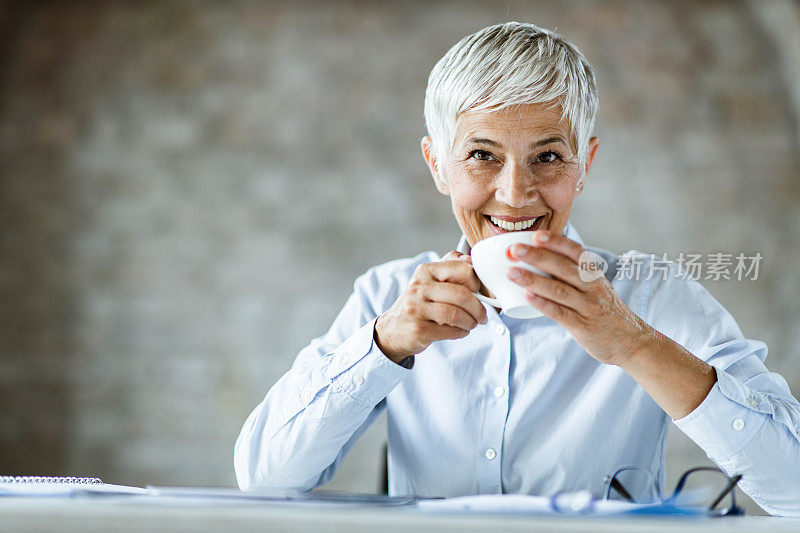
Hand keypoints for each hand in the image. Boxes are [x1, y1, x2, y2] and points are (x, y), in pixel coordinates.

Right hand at [375, 251, 487, 361]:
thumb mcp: (431, 281)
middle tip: (482, 316)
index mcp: (426, 271)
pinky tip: (460, 331)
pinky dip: (461, 332)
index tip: (479, 293)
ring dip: (471, 322)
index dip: (477, 283)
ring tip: (472, 324)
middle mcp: (418, 287)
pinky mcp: (417, 329)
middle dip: (478, 308)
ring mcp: (416, 308)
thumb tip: (471, 260)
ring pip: (456, 314)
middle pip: (461, 294)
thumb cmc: (419, 304)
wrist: (393, 329)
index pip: (463, 269)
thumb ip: (451, 267)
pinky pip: (449, 331)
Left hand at [506, 230, 654, 365]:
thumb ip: (572, 275)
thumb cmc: (605, 311)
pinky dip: (543, 304)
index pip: (575, 252)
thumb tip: (537, 259)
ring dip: (533, 279)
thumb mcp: (594, 287)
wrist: (631, 341)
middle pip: (563, 268)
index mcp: (593, 274)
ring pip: (559, 290)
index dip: (556, 242)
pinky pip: (561, 313)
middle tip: (514, 250)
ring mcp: (588, 307)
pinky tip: (527, 296)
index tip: (537, 235)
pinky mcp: (583, 326)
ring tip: (512, 272)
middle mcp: (592, 287)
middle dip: (538, 257)